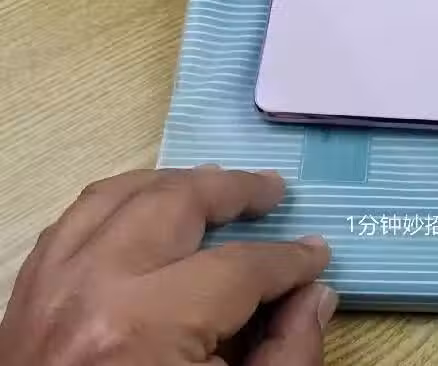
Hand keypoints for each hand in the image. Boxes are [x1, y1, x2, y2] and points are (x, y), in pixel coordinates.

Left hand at [0, 166, 335, 365]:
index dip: (287, 260)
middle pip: (173, 204)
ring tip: (217, 183)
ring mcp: (49, 287)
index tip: (315, 254)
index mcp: (146, 330)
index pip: (239, 268)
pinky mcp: (26, 294)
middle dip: (234, 191)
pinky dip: (119, 201)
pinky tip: (150, 206)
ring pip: (116, 195)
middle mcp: (91, 291)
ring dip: (175, 183)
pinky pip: (74, 220)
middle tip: (272, 190)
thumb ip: (288, 354)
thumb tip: (315, 293)